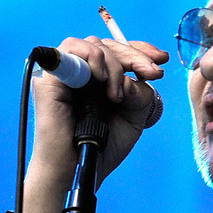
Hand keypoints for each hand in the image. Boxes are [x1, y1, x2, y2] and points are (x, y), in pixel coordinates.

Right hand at [27, 36, 169, 191]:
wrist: (79, 169)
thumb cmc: (102, 146)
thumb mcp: (133, 117)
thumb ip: (140, 93)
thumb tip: (134, 77)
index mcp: (98, 78)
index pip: (118, 50)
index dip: (140, 49)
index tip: (162, 58)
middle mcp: (80, 72)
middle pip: (108, 44)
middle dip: (135, 56)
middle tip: (154, 74)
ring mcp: (64, 73)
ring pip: (92, 44)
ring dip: (114, 63)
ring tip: (118, 94)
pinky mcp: (50, 78)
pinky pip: (71, 50)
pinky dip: (92, 58)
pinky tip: (103, 80)